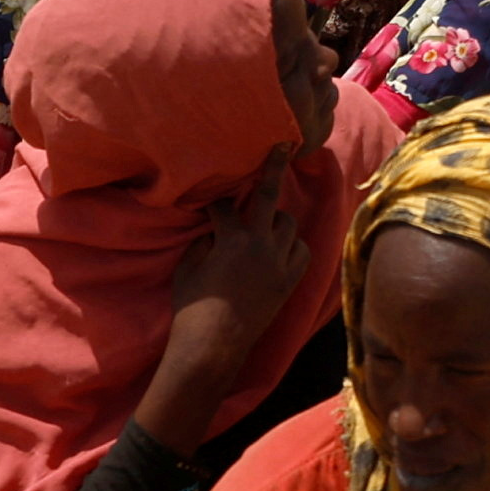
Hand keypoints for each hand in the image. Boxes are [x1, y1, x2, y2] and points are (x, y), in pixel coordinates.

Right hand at [167, 170, 306, 356]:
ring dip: (275, 220)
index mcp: (233, 238)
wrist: (214, 345)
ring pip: (287, 224)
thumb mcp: (188, 267)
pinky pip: (301, 250)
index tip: (210, 200)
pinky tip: (281, 247)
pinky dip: (292, 245)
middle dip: (272, 167)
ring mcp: (280, 262)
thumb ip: (204, 241)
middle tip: (281, 145)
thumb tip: (215, 229)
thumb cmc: (192, 307)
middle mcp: (262, 244)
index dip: (215, 202)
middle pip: (269, 196)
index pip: (225, 206)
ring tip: (263, 223)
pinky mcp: (291, 280)